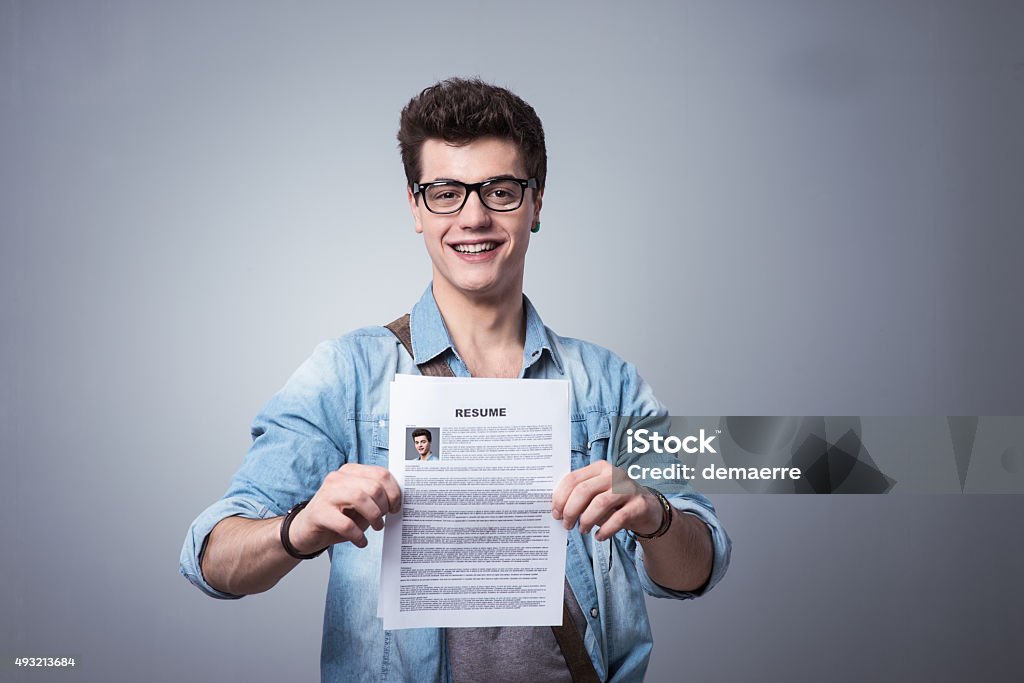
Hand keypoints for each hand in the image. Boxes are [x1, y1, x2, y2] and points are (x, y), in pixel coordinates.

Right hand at [287, 463, 401, 551]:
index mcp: (351, 472)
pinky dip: (358, 535)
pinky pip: (345, 523)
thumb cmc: (337, 516)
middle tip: (383, 519)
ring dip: (373, 517)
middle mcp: (338, 478)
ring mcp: (327, 494)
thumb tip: (396, 502)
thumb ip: (375, 498)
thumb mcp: (360, 504)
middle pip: (373, 486)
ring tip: (376, 527)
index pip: (381, 473)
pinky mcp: (318, 513)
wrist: (306, 530)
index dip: (394, 492)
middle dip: (384, 506)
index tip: (396, 507)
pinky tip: (360, 541)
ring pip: (360, 498)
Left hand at [551, 460, 662, 540]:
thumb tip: (558, 511)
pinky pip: (618, 518)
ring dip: (587, 520)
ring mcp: (628, 488)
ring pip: (600, 503)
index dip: (560, 497)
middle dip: (571, 511)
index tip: (556, 513)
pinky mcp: (639, 504)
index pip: (572, 479)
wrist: (648, 508)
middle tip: (567, 525)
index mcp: (599, 468)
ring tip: (583, 530)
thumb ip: (579, 497)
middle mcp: (613, 474)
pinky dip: (605, 530)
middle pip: (584, 491)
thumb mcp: (597, 494)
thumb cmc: (615, 502)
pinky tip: (599, 536)